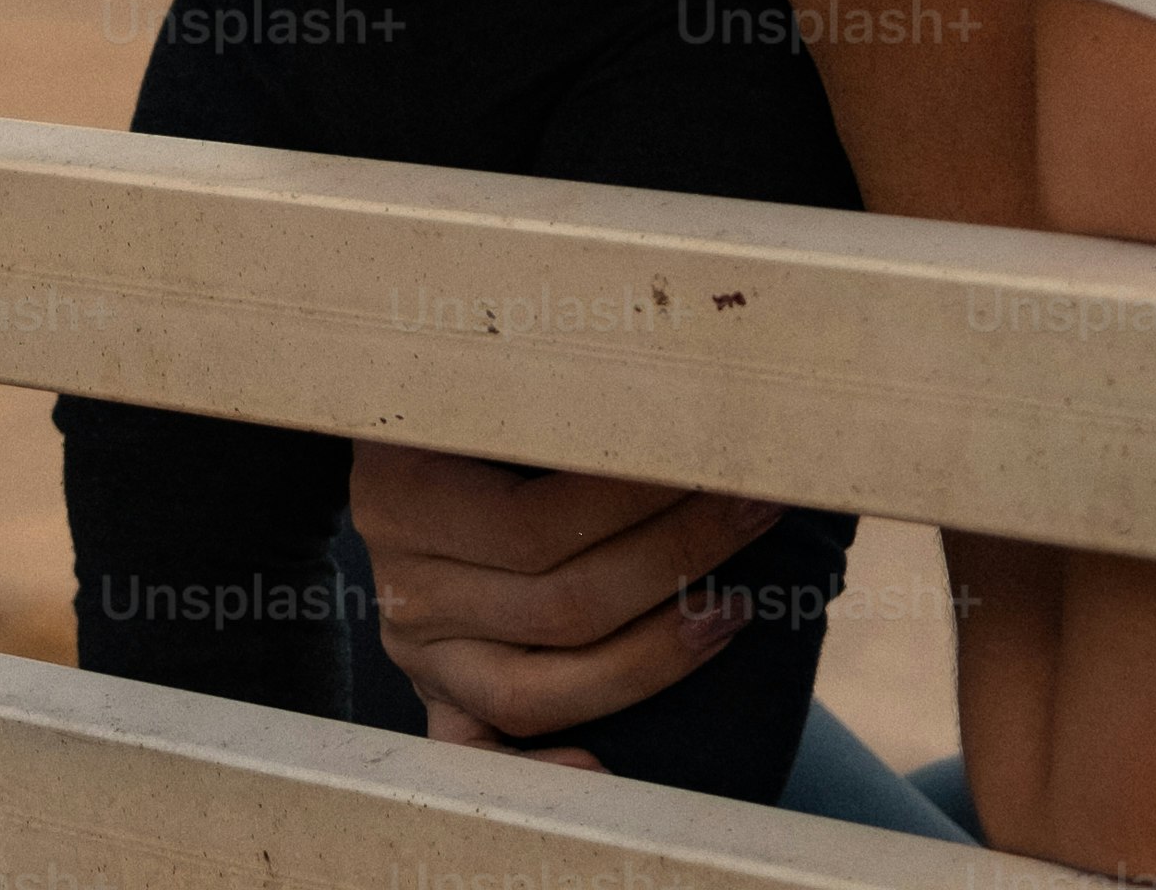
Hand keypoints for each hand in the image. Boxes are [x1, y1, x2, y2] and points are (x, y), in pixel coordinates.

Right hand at [349, 444, 779, 749]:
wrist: (398, 444)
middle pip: (561, 606)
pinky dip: (546, 771)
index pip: (539, 525)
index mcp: (405, 495)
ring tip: (733, 611)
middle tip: (757, 514)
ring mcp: (418, 652)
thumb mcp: (488, 386)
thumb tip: (684, 402)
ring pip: (541, 690)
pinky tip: (610, 766)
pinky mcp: (437, 697)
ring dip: (656, 656)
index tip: (724, 467)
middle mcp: (406, 585)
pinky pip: (479, 757)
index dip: (643, 504)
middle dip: (679, 559)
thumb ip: (556, 403)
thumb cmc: (476, 408)